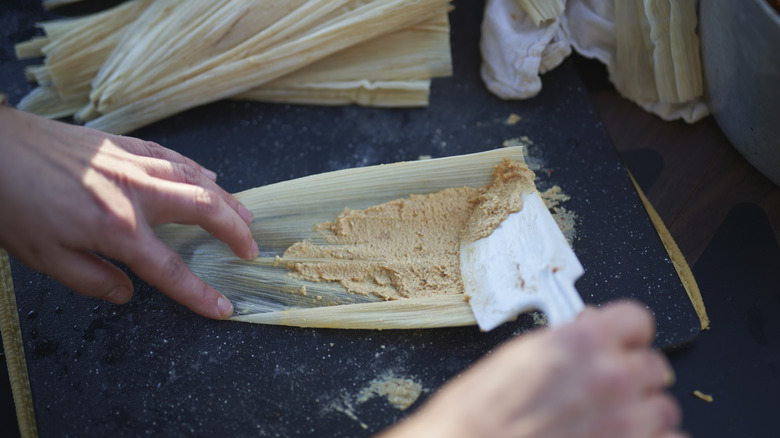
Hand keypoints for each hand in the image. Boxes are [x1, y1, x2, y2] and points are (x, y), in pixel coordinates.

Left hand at [0, 106, 257, 318]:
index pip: (170, 269)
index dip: (199, 293)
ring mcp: (133, 165)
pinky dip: (197, 169)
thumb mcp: (44, 257)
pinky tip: (209, 176)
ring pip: (196, 179)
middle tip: (251, 249)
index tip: (222, 307)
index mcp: (118, 229)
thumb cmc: (13, 203)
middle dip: (234, 231)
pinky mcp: (123, 146)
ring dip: (227, 199)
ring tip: (246, 214)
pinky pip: (173, 157)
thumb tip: (125, 294)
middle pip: (204, 210)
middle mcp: (136, 193)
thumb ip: (92, 280)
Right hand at [383, 301, 684, 437]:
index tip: (620, 343)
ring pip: (665, 408)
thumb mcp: (513, 361)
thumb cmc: (474, 419)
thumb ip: (562, 346)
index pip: (636, 319)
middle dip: (633, 376)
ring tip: (612, 424)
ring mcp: (627, 423)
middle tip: (608, 391)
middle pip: (655, 365)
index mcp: (580, 342)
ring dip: (643, 415)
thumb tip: (583, 341)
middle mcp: (611, 378)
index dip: (625, 333)